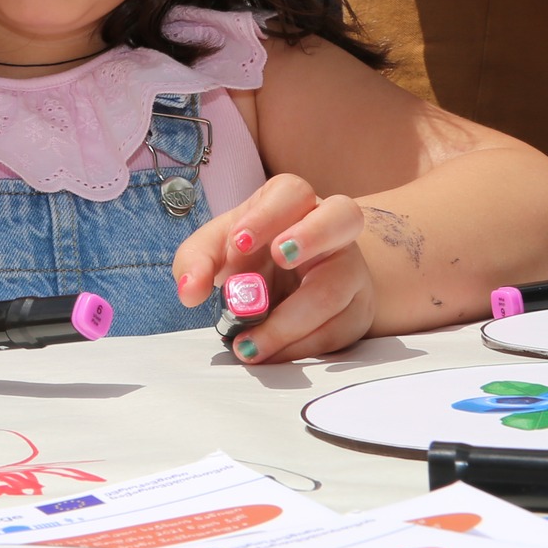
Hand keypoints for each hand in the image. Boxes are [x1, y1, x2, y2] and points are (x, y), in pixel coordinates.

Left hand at [172, 173, 372, 363]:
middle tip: (280, 257)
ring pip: (337, 287)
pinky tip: (270, 354)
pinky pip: (338, 329)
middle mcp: (331, 228)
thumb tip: (189, 291)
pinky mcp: (357, 310)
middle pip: (344, 215)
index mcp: (292, 202)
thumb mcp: (216, 249)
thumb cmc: (252, 254)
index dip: (268, 214)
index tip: (240, 241)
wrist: (290, 283)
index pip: (291, 192)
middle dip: (312, 235)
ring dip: (290, 321)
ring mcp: (350, 269)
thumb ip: (196, 262)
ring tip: (249, 344)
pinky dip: (300, 347)